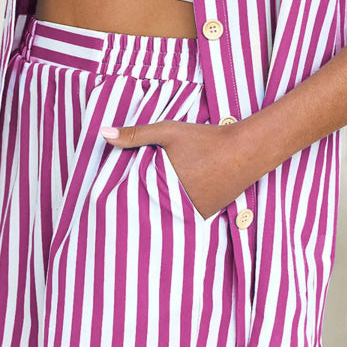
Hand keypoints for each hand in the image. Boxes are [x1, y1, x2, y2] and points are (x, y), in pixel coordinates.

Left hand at [99, 120, 253, 218]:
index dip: (123, 199)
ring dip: (161, 210)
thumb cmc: (204, 139)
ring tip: (146, 210)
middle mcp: (177, 205)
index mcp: (162, 187)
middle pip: (151, 209)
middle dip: (140, 208)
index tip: (110, 204)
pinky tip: (173, 204)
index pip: (133, 200)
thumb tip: (102, 133)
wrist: (243, 151)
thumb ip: (135, 134)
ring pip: (168, 214)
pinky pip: (185, 215)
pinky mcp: (206, 214)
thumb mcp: (167, 131)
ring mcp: (194, 212)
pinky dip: (179, 210)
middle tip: (123, 212)